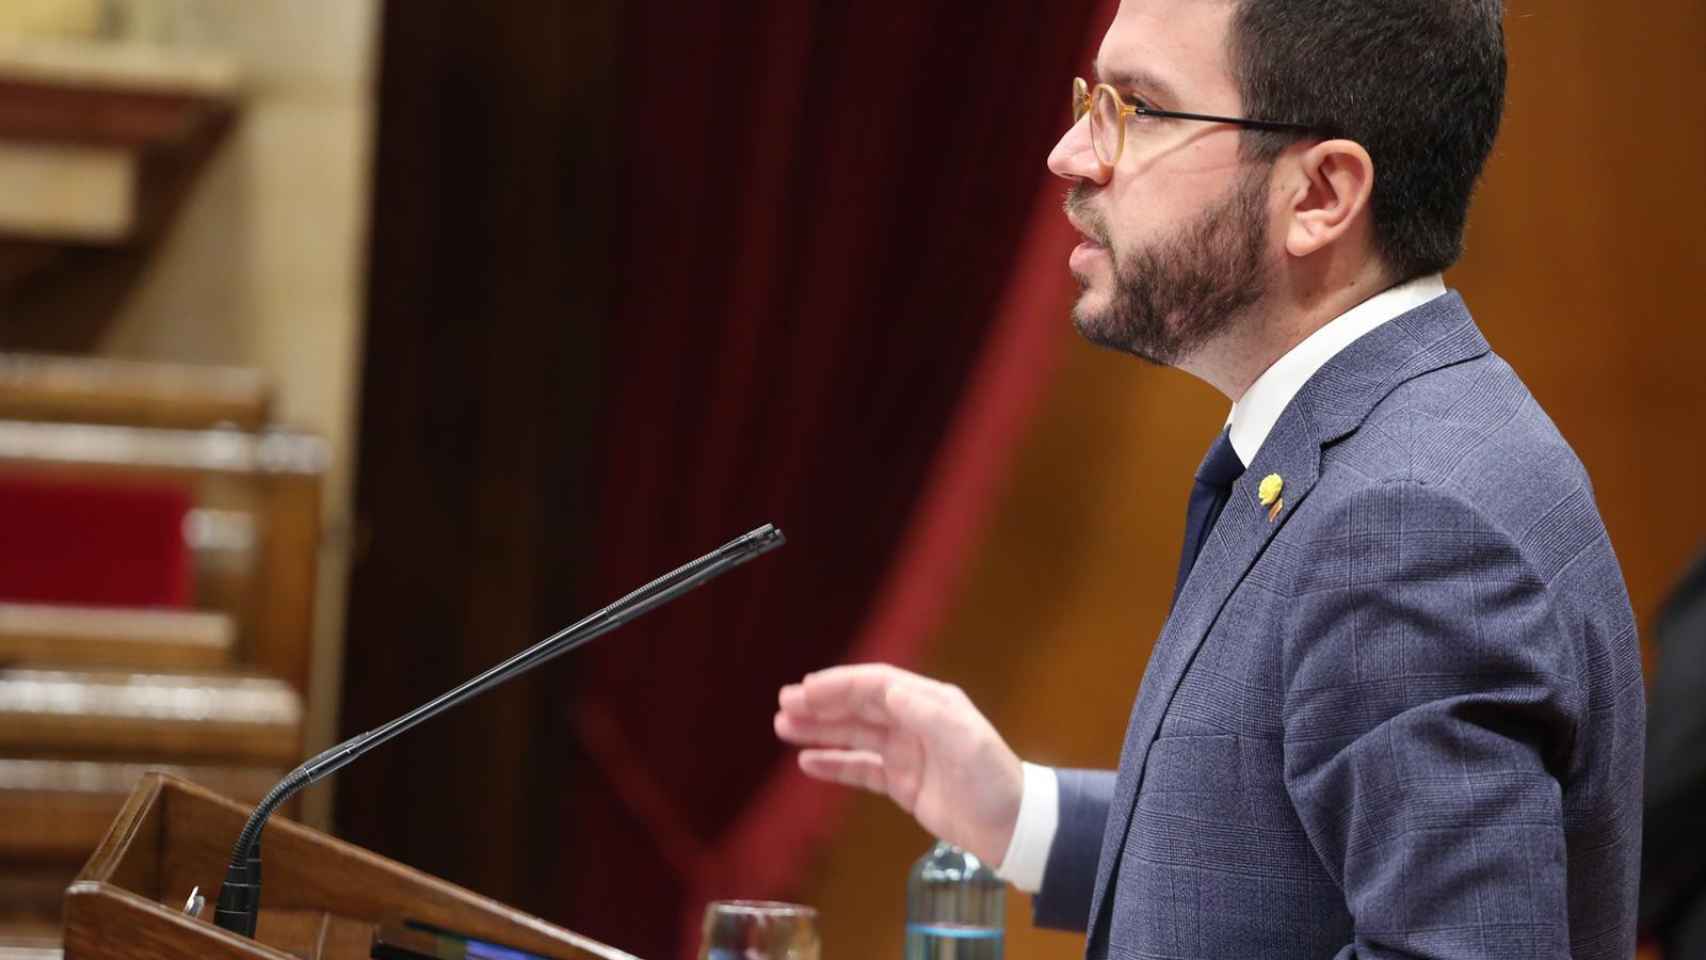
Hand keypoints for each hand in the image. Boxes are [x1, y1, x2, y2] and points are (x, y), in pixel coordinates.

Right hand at [774, 663, 1023, 866]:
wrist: (1012, 826)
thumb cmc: (989, 777)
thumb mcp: (962, 737)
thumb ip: (921, 710)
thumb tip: (883, 689)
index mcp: (929, 702)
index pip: (875, 685)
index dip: (839, 685)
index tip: (805, 690)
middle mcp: (913, 722)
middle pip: (858, 707)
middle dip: (820, 704)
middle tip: (782, 705)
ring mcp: (905, 754)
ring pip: (853, 736)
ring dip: (819, 730)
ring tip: (783, 727)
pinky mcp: (901, 784)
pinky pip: (860, 770)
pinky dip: (834, 764)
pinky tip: (807, 762)